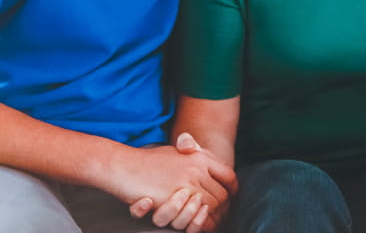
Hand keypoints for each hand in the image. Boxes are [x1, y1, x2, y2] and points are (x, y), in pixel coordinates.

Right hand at [112, 133, 236, 231]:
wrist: (124, 165)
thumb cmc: (148, 160)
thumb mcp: (174, 152)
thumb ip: (190, 152)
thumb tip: (203, 157)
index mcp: (199, 156)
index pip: (227, 174)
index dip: (233, 187)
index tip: (232, 195)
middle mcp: (197, 168)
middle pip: (222, 193)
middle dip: (224, 207)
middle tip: (222, 215)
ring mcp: (187, 183)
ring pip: (211, 205)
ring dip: (212, 215)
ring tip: (211, 220)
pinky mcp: (175, 198)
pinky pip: (195, 214)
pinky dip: (200, 221)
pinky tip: (199, 221)